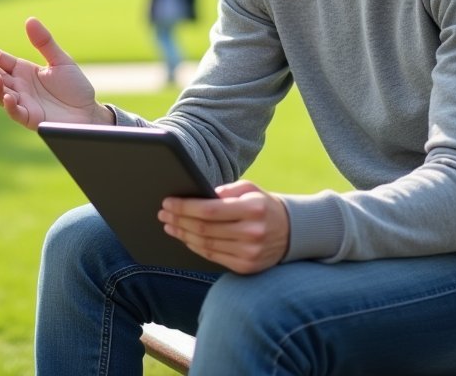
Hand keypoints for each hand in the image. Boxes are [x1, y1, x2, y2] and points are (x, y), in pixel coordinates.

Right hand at [0, 18, 108, 129]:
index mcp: (22, 70)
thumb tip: (29, 20)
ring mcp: (22, 102)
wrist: (88, 112)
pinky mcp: (29, 117)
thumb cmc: (74, 88)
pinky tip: (8, 96)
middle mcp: (18, 86)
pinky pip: (15, 112)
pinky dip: (9, 104)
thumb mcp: (60, 61)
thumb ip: (44, 42)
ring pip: (0, 93)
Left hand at [159, 180, 289, 273]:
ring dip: (183, 235)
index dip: (185, 207)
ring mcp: (250, 252)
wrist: (292, 231)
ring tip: (169, 225)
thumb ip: (225, 191)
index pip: (209, 210)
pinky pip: (213, 257)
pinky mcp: (246, 266)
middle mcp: (252, 232)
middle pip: (204, 228)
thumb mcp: (250, 189)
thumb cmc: (263, 205)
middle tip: (163, 214)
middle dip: (179, 220)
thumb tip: (196, 196)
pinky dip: (195, 247)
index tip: (168, 202)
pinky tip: (185, 238)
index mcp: (252, 208)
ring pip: (205, 245)